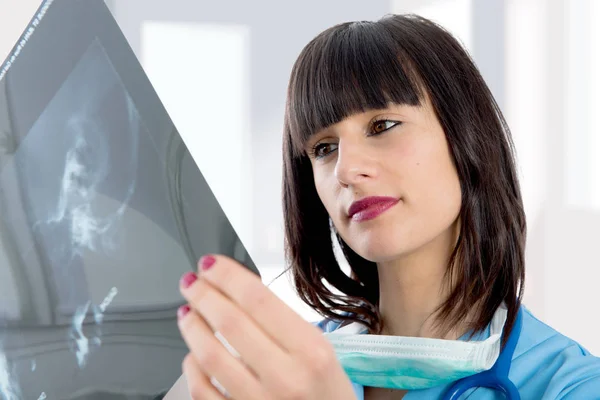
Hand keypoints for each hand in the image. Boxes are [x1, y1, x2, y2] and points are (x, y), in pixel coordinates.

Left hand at [177, 254, 356, 399]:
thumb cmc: (327, 395)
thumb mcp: (323, 352)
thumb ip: (284, 324)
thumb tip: (238, 292)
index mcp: (311, 352)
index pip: (258, 299)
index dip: (226, 275)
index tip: (210, 264)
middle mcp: (285, 378)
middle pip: (229, 322)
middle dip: (202, 294)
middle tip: (191, 282)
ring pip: (208, 354)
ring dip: (191, 325)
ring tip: (187, 311)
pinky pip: (202, 391)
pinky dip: (191, 367)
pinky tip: (192, 353)